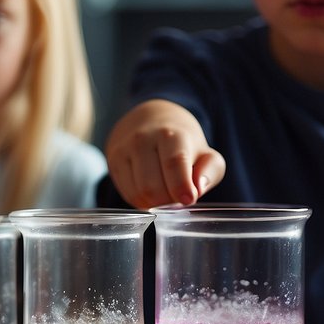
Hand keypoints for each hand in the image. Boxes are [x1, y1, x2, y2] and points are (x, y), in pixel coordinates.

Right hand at [104, 100, 225, 208]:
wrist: (150, 120)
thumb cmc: (182, 143)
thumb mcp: (206, 153)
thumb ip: (210, 171)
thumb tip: (196, 189)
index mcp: (170, 134)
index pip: (174, 163)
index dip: (181, 186)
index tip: (188, 199)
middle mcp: (142, 139)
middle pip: (153, 187)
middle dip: (169, 200)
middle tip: (177, 195)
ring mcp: (124, 149)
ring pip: (139, 193)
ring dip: (156, 203)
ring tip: (165, 193)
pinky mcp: (113, 160)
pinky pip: (128, 194)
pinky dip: (142, 201)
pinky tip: (151, 191)